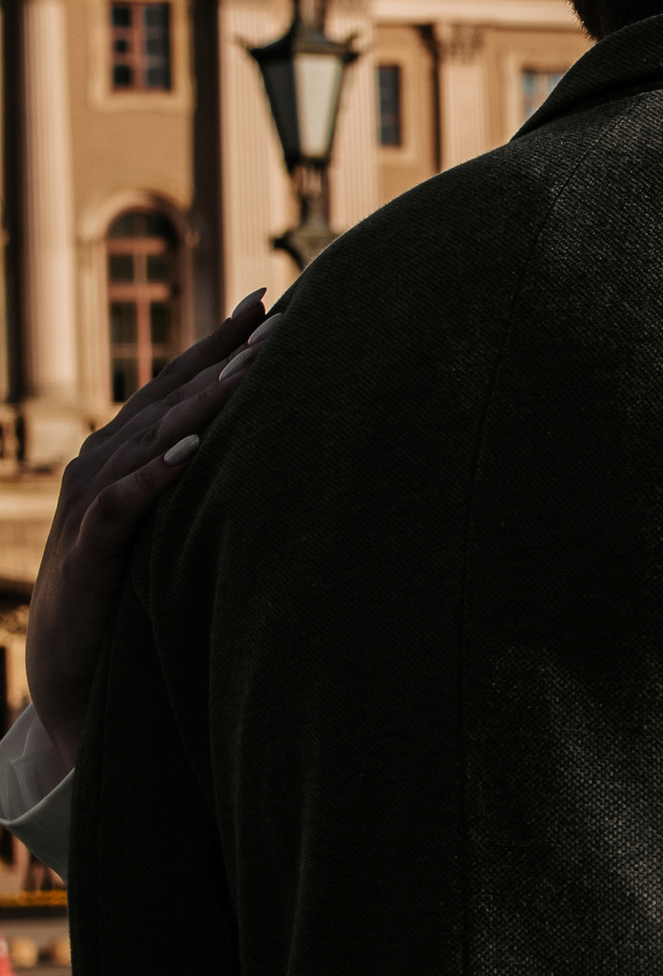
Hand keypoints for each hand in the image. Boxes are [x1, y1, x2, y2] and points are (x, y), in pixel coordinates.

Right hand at [24, 296, 267, 773]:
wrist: (74, 675)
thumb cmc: (131, 596)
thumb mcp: (173, 529)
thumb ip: (204, 485)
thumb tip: (271, 451)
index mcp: (126, 453)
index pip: (177, 386)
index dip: (217, 343)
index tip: (265, 300)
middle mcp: (103, 464)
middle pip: (168, 400)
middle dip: (221, 359)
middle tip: (275, 321)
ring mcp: (90, 504)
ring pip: (149, 440)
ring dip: (198, 405)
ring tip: (246, 372)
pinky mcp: (87, 551)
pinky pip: (121, 505)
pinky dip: (153, 476)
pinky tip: (191, 454)